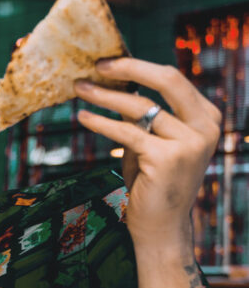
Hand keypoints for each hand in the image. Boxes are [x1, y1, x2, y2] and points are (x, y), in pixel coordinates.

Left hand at [73, 57, 220, 249]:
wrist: (161, 225)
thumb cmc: (153, 180)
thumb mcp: (153, 140)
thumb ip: (145, 114)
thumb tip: (116, 81)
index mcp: (207, 117)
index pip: (172, 79)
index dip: (138, 66)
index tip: (107, 63)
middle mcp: (205, 127)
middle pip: (166, 80)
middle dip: (128, 68)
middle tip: (97, 65)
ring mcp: (190, 143)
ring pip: (140, 106)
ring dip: (104, 96)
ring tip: (80, 89)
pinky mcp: (168, 158)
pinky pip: (127, 132)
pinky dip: (101, 123)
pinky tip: (83, 117)